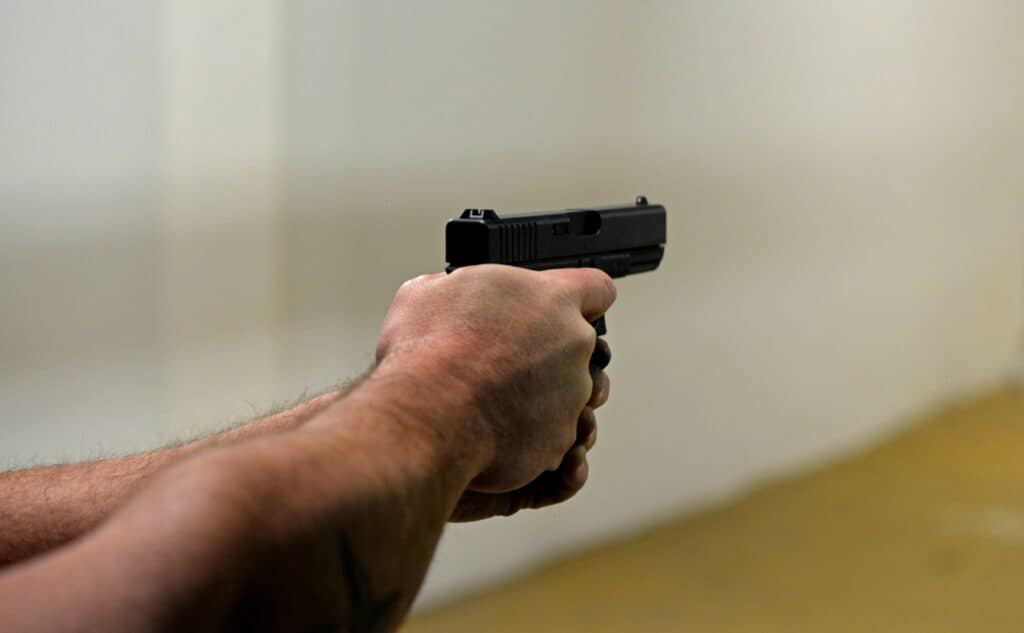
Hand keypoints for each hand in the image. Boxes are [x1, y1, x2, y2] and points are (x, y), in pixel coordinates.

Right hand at [375, 265, 615, 493]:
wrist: (429, 416)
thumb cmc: (429, 351)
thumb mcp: (429, 292)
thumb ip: (460, 288)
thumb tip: (450, 294)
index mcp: (552, 299)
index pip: (597, 288)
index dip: (583, 298)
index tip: (566, 308)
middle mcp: (573, 345)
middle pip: (579, 347)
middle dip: (550, 353)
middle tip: (508, 360)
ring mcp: (571, 396)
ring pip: (568, 395)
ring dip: (540, 397)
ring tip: (496, 401)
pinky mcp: (559, 439)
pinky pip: (550, 435)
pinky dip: (527, 435)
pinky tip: (492, 430)